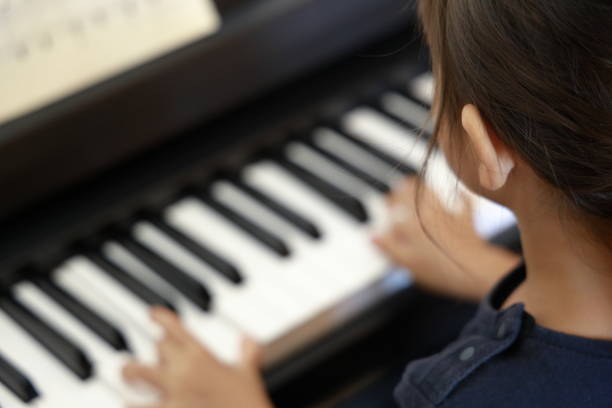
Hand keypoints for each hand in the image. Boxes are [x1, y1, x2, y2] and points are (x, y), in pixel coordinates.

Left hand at [122, 307, 273, 407]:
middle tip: (148, 357)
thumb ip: (248, 354)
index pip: (176, 326)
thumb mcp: (248, 376)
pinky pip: (136, 406)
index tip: (152, 314)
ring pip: (136, 374)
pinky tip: (129, 404)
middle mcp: (183, 370)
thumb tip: (248, 340)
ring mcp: (172, 393)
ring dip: (131, 378)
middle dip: (157, 350)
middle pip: (156, 347)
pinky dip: (131, 404)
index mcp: (203, 356)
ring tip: (129, 382)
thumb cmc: (248, 404)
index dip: (160, 317)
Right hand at [373, 177, 520, 299]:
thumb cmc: (440, 270)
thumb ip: (389, 248)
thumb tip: (372, 236)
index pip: (394, 205)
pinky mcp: (466, 221)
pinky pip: (465, 203)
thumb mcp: (407, 264)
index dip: (388, 201)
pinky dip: (461, 197)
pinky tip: (459, 192)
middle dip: (403, 189)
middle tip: (398, 187)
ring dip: (423, 188)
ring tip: (415, 182)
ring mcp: (447, 216)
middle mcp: (428, 215)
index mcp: (411, 224)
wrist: (475, 271)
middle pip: (412, 194)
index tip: (385, 201)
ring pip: (432, 194)